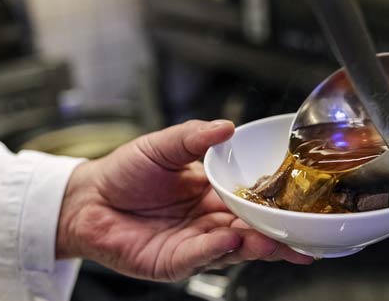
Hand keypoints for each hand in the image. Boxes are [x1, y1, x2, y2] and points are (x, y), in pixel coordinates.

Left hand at [55, 119, 311, 280]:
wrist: (87, 198)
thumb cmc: (125, 172)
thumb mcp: (162, 146)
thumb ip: (193, 137)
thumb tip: (226, 126)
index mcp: (213, 194)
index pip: (253, 202)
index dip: (276, 205)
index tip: (301, 205)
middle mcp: (209, 222)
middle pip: (251, 231)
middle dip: (277, 235)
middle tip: (302, 234)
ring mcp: (193, 245)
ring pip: (231, 249)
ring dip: (254, 246)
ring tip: (272, 241)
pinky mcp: (171, 263)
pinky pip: (198, 258)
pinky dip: (215, 251)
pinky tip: (230, 241)